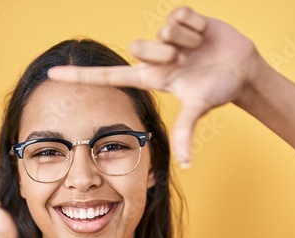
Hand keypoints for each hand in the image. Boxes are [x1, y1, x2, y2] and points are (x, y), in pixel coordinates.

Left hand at [46, 6, 262, 167]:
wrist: (242, 69)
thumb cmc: (218, 90)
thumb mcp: (199, 108)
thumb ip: (186, 132)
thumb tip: (185, 165)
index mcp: (150, 77)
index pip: (108, 77)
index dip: (80, 77)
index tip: (52, 75)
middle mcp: (153, 56)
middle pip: (139, 47)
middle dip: (165, 53)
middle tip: (184, 60)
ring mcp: (165, 37)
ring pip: (162, 31)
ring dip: (186, 41)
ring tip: (198, 50)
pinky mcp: (180, 19)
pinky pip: (180, 15)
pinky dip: (196, 26)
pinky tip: (203, 35)